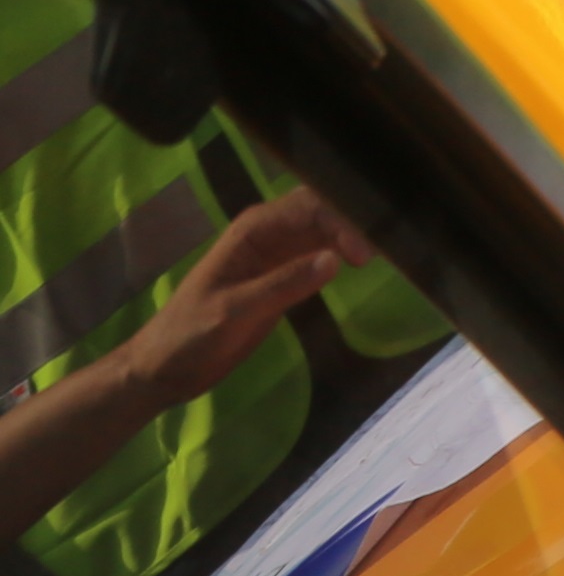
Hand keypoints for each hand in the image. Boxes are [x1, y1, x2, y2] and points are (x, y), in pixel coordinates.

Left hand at [112, 189, 366, 412]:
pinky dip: (343, 253)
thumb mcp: (234, 311)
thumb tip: (335, 259)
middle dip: (355, 219)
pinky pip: (320, 253)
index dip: (342, 222)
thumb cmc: (189, 335)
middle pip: (322, 209)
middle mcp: (269, 233)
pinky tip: (365, 262)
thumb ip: (282, 284)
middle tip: (388, 244)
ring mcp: (277, 254)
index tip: (365, 255)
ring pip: (326, 229)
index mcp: (252, 231)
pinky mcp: (282, 276)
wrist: (163, 369)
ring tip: (388, 250)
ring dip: (353, 234)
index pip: (310, 207)